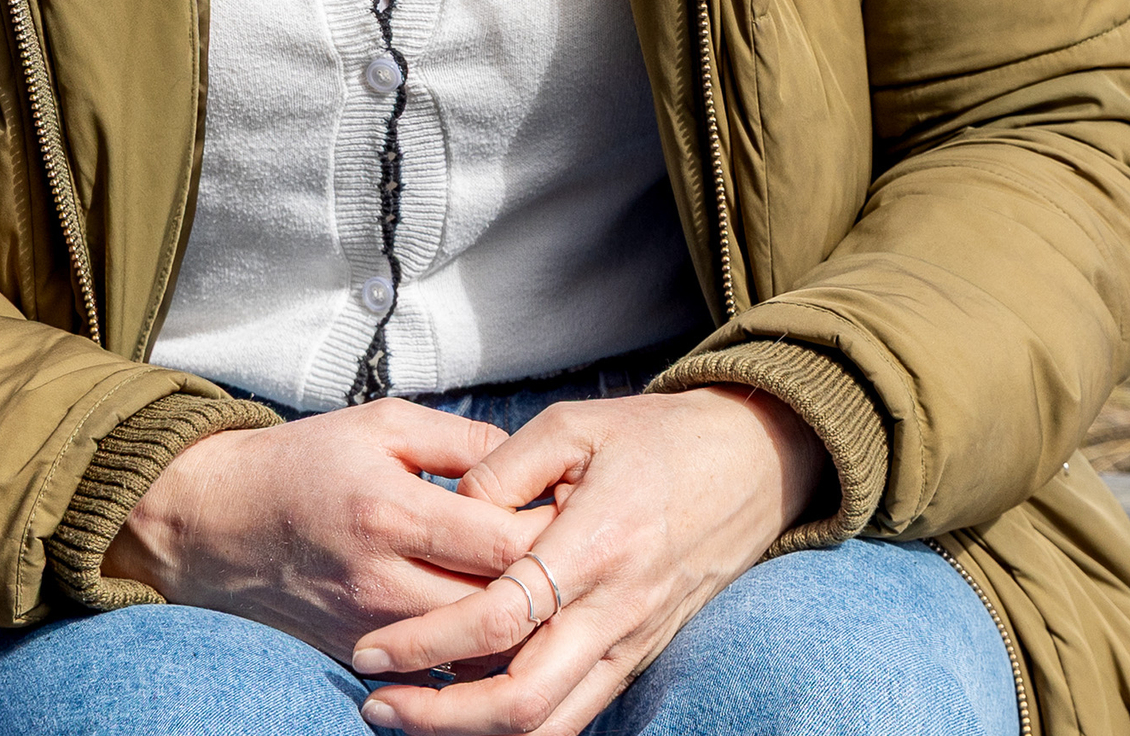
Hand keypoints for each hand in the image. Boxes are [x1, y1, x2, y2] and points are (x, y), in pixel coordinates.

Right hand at [103, 400, 548, 659]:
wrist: (216, 523)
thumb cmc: (303, 463)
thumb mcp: (384, 423)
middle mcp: (382, 581)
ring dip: (519, 625)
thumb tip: (533, 461)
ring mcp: (369, 627)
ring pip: (473, 649)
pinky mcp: (359, 655)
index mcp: (392, 513)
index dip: (554, 530)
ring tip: (551, 588)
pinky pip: (436, 670)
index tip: (583, 509)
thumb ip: (464, 439)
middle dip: (548, 584)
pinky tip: (504, 623)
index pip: (502, 541)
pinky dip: (476, 654)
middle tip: (580, 554)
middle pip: (497, 605)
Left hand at [348, 385, 829, 735]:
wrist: (755, 460)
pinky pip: (577, 714)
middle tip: (377, 703)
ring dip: (473, 735)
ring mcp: (633, 639)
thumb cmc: (660, 437)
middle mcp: (617, 607)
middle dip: (438, 716)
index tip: (374, 651)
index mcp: (597, 544)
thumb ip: (500, 469)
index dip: (428, 642)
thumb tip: (448, 517)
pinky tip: (470, 711)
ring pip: (551, 725)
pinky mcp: (640, 654)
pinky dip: (519, 727)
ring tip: (412, 716)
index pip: (502, 617)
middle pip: (522, 699)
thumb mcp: (574, 424)